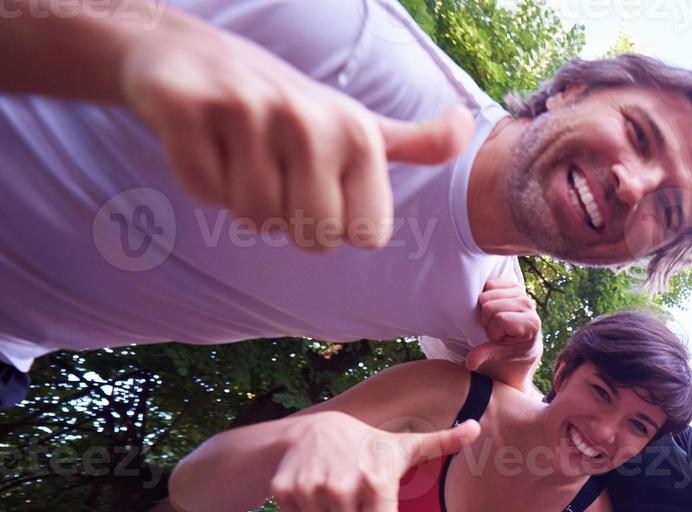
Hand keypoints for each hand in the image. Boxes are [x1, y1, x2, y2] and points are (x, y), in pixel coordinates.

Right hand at [119, 17, 470, 250]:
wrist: (184, 54)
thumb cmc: (284, 106)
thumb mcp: (355, 122)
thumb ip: (414, 141)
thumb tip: (467, 125)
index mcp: (357, 133)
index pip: (365, 235)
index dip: (335, 225)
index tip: (316, 185)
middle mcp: (310, 119)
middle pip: (312, 237)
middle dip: (289, 221)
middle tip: (274, 174)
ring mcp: (248, 110)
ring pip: (254, 218)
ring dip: (241, 200)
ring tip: (240, 153)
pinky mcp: (188, 108)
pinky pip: (204, 191)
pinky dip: (200, 180)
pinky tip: (204, 141)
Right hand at [270, 414, 478, 511]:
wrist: (311, 431)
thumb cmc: (369, 445)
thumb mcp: (406, 445)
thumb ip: (443, 442)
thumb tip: (476, 427)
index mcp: (376, 482)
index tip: (375, 508)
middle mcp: (341, 488)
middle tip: (353, 503)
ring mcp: (309, 490)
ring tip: (335, 499)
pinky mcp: (284, 492)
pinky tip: (314, 494)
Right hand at [467, 278, 541, 371]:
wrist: (526, 338)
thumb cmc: (515, 347)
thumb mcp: (503, 354)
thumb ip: (487, 355)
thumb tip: (470, 363)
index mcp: (531, 323)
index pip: (500, 319)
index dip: (493, 331)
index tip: (499, 339)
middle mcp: (528, 304)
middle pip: (489, 306)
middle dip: (487, 320)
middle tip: (495, 329)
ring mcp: (521, 293)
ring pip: (487, 294)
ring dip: (485, 308)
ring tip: (495, 319)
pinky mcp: (514, 285)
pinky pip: (489, 284)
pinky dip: (486, 295)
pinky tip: (494, 306)